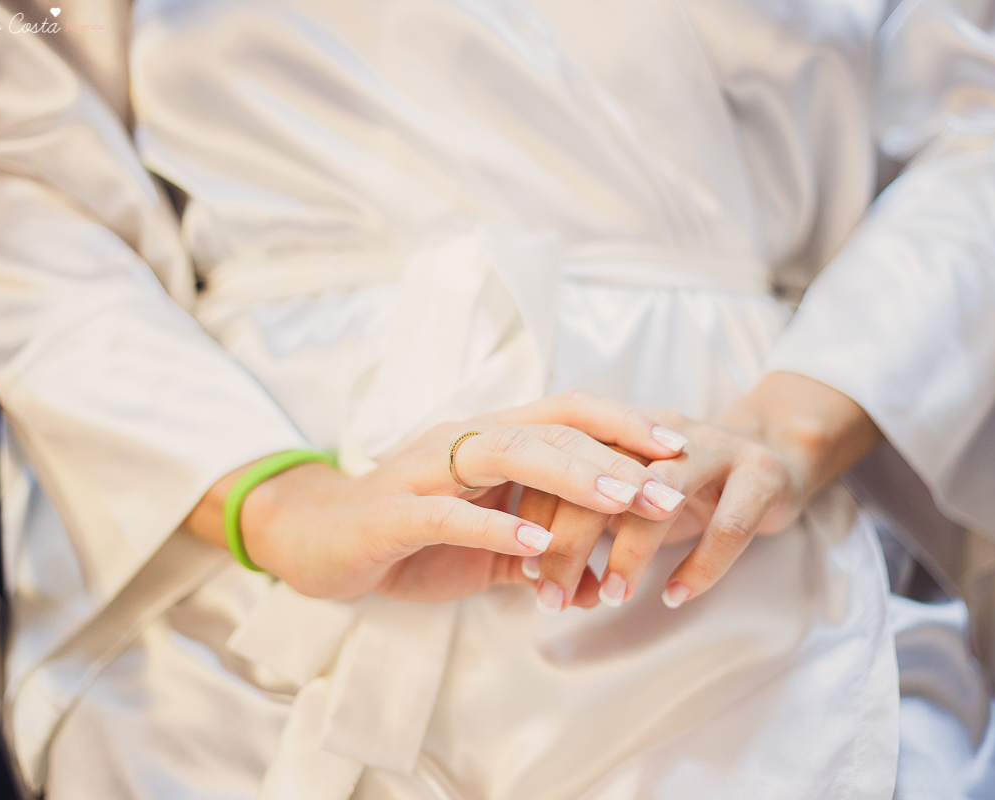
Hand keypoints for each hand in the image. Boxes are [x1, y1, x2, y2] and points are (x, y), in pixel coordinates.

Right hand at [185, 390, 687, 599]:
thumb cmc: (406, 537)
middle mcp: (463, 440)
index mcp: (488, 440)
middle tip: (671, 488)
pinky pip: (448, 513)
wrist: (314, 539)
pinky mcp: (394, 513)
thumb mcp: (483, 543)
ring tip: (623, 499)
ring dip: (571, 476)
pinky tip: (536, 546)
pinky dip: (494, 527)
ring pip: (508, 454)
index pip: (566, 414)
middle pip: (550, 429)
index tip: (679, 448)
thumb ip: (535, 548)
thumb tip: (599, 576)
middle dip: (617, 456)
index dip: (624, 424)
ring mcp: (426, 471)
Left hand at [524, 373, 882, 611]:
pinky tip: (676, 595)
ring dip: (630, 551)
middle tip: (552, 598)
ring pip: (662, 495)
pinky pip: (729, 525)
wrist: (777, 450)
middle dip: (572, 543)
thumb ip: (587, 519)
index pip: (563, 465)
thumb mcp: (631, 493)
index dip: (538, 517)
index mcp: (622, 431)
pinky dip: (701, 565)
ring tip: (610, 596)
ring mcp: (715, 449)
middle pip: (602, 479)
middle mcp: (661, 434)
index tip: (524, 571)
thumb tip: (534, 574)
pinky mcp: (762, 475)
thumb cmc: (686, 487)